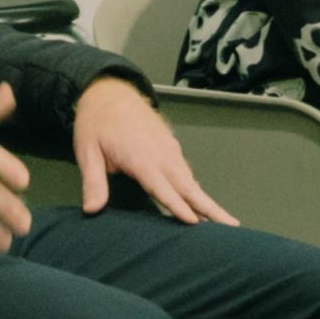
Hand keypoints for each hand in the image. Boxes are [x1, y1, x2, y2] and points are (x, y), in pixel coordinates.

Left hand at [73, 75, 238, 226]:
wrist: (109, 92)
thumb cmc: (96, 123)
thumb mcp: (87, 151)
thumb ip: (93, 182)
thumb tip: (91, 210)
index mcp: (140, 157)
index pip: (161, 186)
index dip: (177, 205)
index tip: (194, 222)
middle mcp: (160, 154)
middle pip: (188, 186)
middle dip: (210, 207)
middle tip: (232, 226)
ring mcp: (168, 149)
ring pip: (191, 180)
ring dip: (208, 201)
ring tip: (225, 222)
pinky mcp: (170, 147)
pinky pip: (186, 172)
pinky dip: (196, 189)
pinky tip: (202, 203)